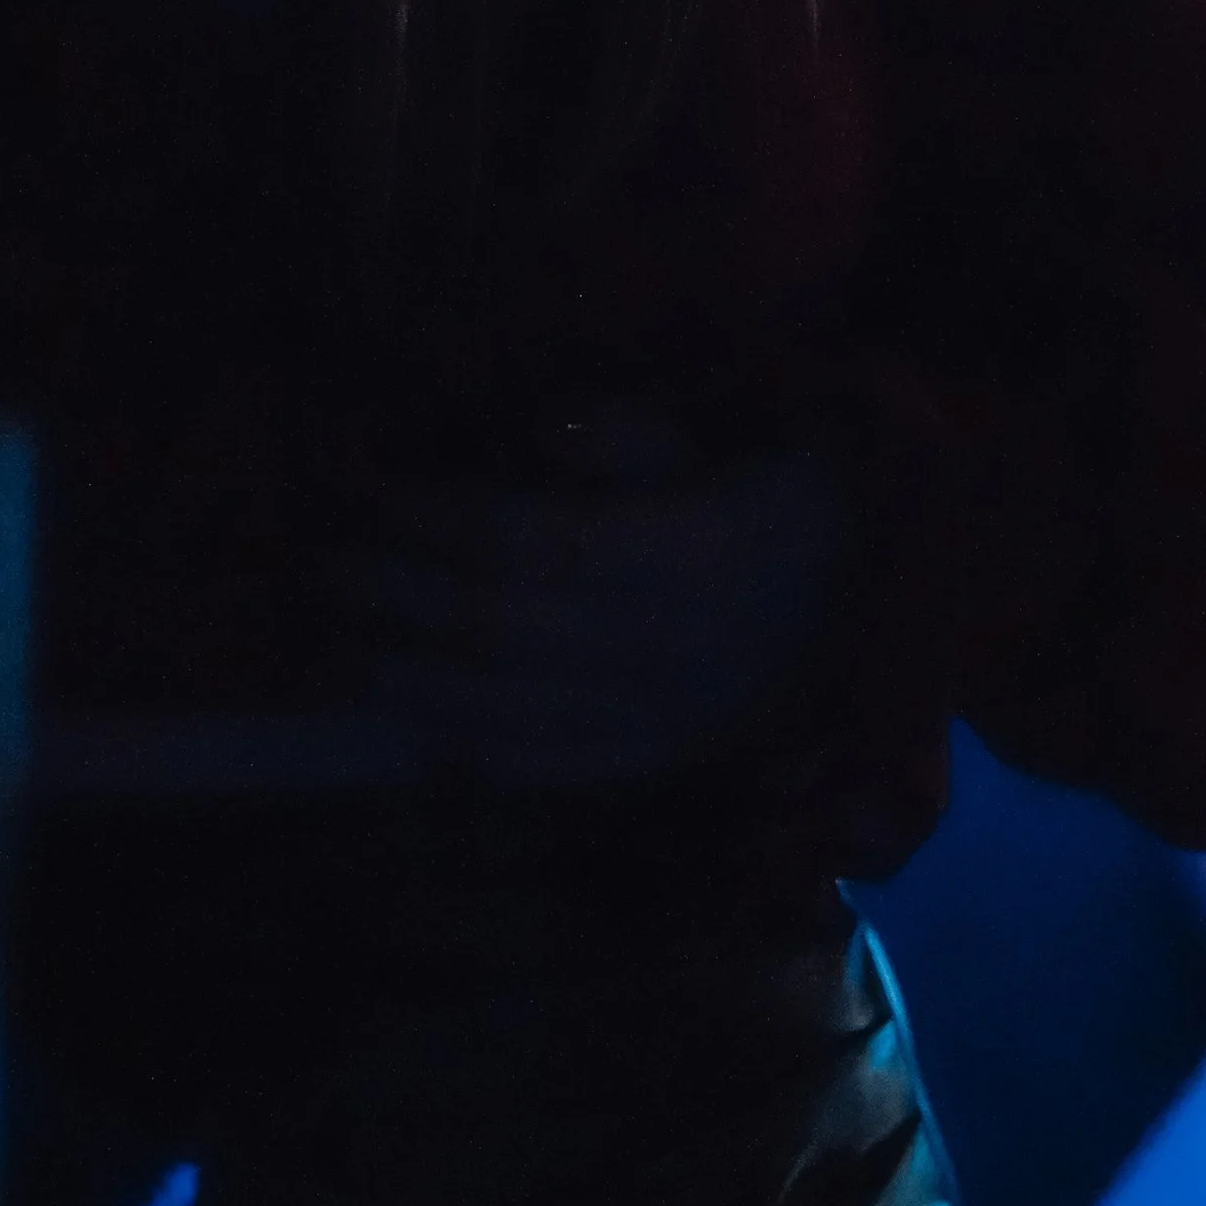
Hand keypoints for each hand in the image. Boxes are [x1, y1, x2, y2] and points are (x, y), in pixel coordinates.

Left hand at [332, 413, 845, 787]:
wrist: (893, 591)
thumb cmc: (795, 486)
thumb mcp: (726, 436)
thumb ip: (624, 436)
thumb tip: (526, 435)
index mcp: (683, 556)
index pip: (525, 542)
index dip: (432, 515)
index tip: (361, 481)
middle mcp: (664, 648)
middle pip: (497, 631)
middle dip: (390, 594)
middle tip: (313, 558)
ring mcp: (664, 718)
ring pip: (513, 712)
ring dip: (407, 680)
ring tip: (329, 642)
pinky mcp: (666, 761)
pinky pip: (559, 770)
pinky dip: (477, 754)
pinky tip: (410, 732)